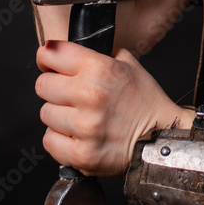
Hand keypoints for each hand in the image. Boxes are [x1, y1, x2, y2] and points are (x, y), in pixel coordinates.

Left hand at [35, 40, 189, 175]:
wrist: (161, 135)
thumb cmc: (144, 100)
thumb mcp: (127, 62)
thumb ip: (98, 53)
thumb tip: (66, 50)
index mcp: (99, 67)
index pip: (51, 54)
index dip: (47, 58)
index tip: (49, 63)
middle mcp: (89, 94)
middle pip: (42, 85)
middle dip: (53, 88)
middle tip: (68, 94)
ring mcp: (85, 126)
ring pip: (45, 114)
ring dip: (58, 115)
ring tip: (77, 117)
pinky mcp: (82, 154)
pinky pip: (49, 141)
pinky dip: (59, 139)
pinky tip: (75, 135)